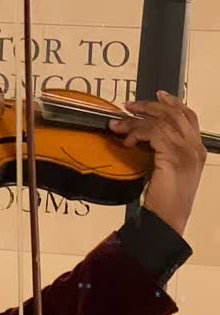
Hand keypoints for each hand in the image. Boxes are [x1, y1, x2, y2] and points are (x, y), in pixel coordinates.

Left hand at [110, 91, 205, 235]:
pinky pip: (153, 133)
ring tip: (119, 125)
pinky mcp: (173, 156)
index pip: (188, 116)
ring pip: (161, 122)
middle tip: (130, 106)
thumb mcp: (166, 169)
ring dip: (136, 121)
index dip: (173, 103)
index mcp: (197, 150)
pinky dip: (137, 134)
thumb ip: (163, 150)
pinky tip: (128, 142)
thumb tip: (143, 134)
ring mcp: (187, 151)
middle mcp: (195, 148)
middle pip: (175, 114)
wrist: (168, 219)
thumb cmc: (166, 200)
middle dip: (150, 107)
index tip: (157, 95)